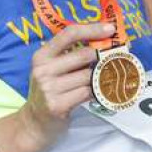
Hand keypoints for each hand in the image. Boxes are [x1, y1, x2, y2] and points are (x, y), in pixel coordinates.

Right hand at [19, 22, 115, 151]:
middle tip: (116, 57)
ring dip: (101, 77)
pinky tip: (96, 93)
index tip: (111, 29)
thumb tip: (105, 39)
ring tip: (104, 79)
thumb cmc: (50, 91)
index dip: (92, 29)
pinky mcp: (57, 105)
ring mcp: (49, 88)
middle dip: (103, 56)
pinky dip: (96, 92)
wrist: (34, 123)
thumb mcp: (52, 69)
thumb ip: (72, 55)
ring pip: (89, 76)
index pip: (69, 34)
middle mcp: (43, 70)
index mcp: (42, 55)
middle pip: (84, 54)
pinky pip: (87, 92)